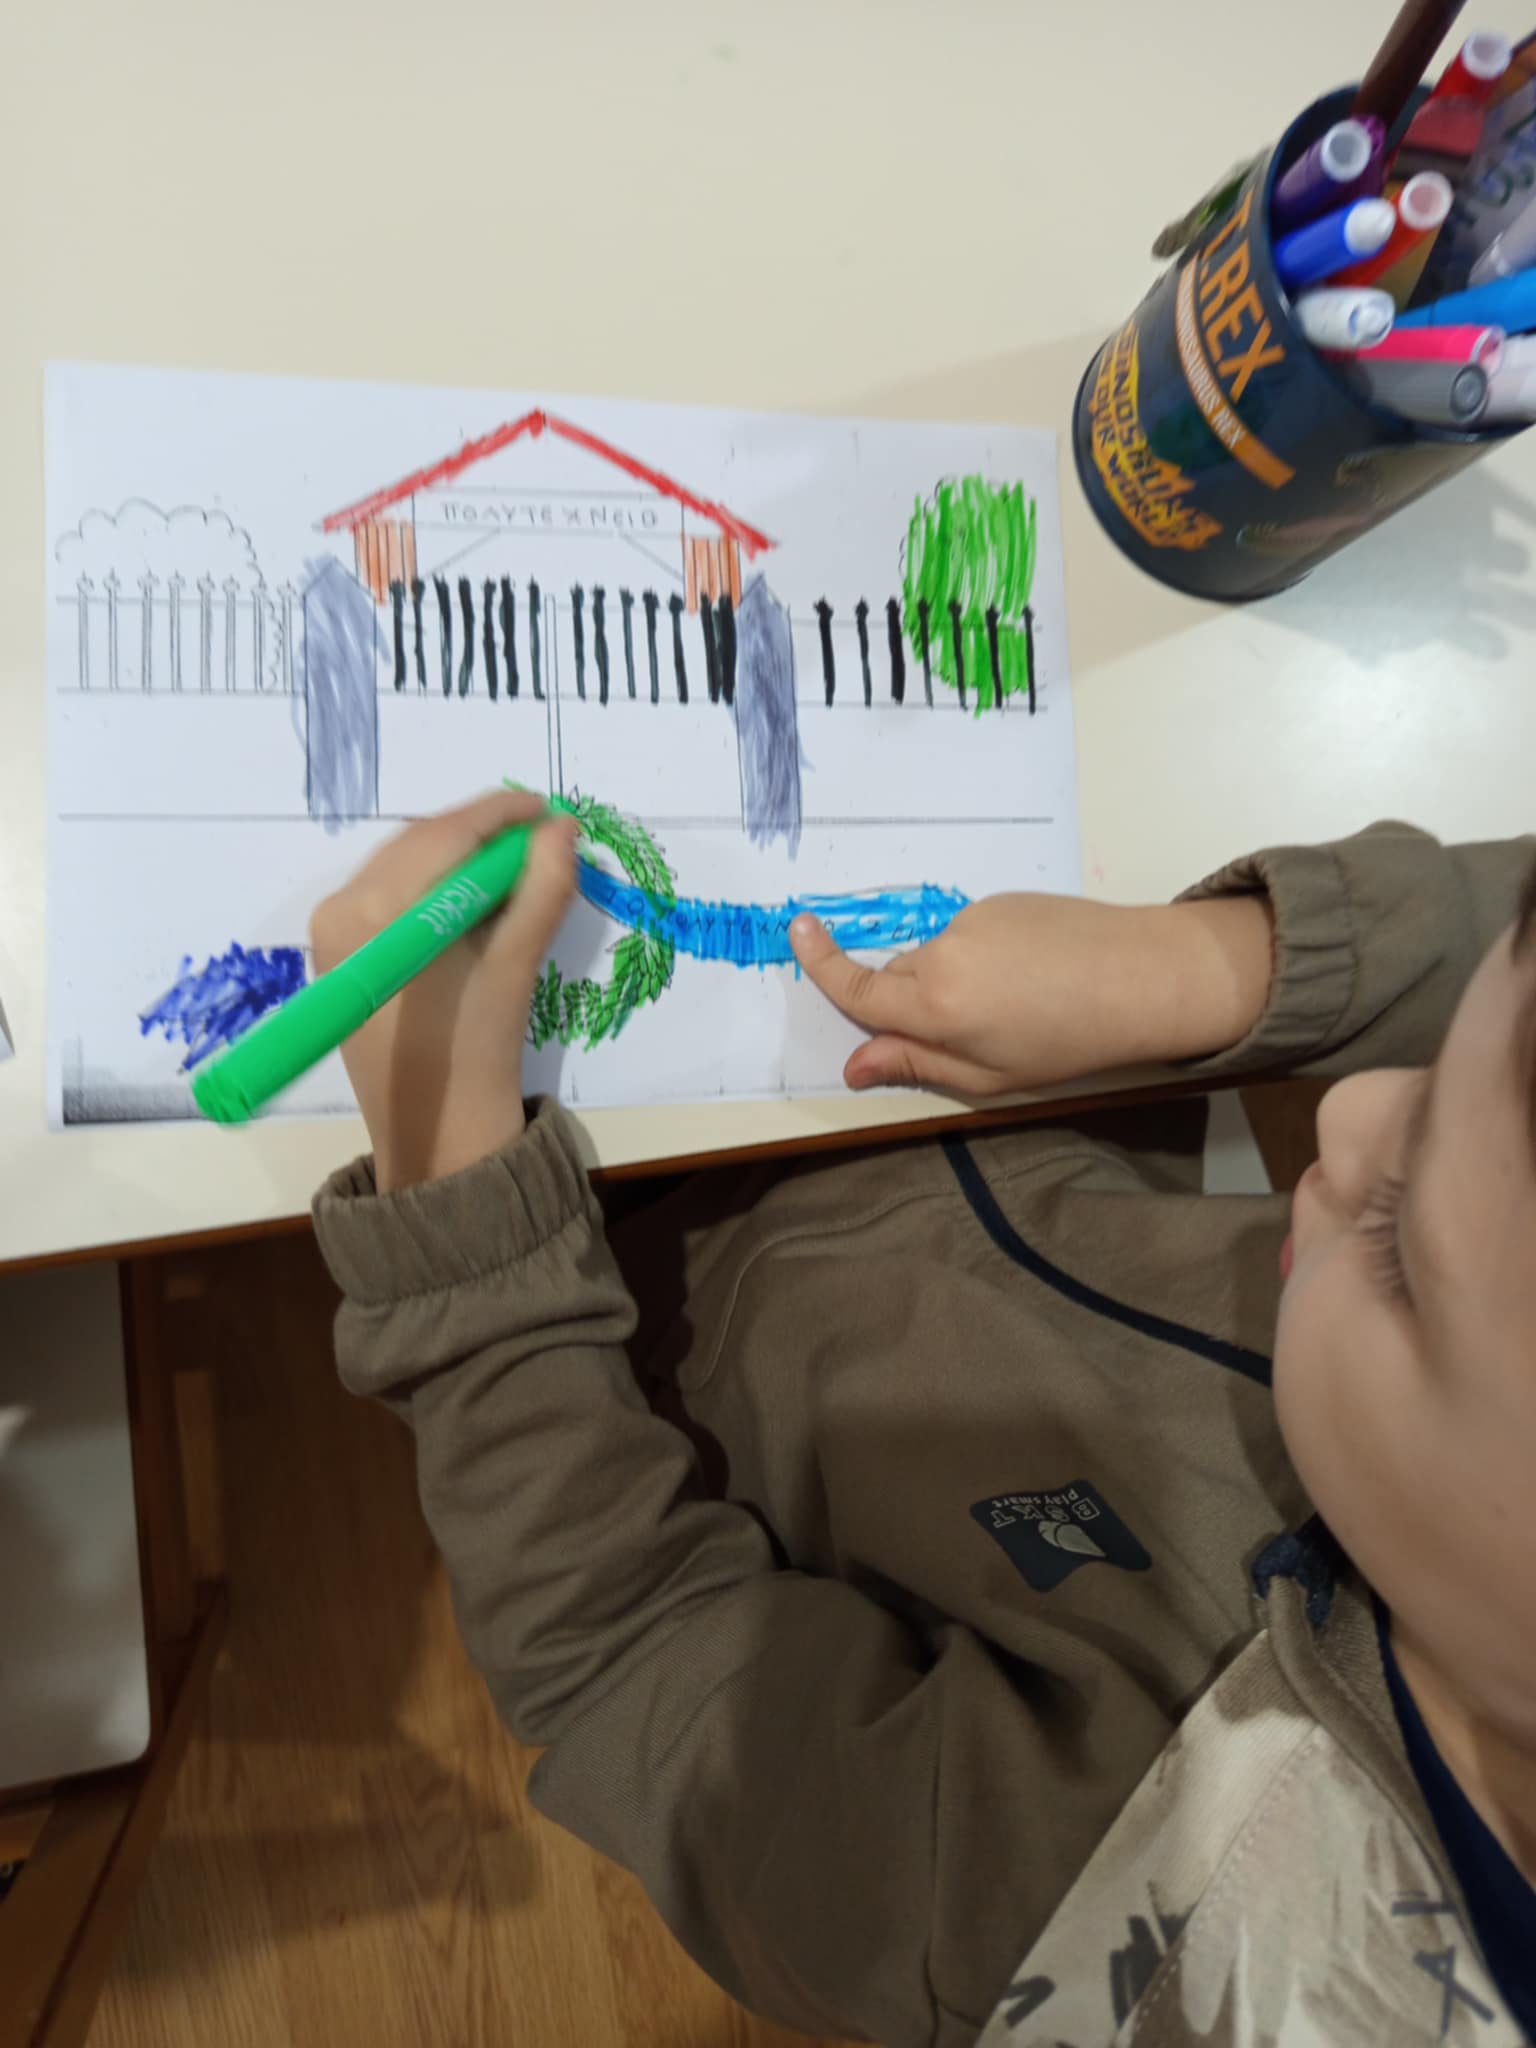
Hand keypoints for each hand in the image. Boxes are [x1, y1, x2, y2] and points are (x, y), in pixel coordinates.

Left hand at [311, 791, 577, 1189]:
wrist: (436, 1135)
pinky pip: (396, 894)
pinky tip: (481, 897)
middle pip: (420, 844)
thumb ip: (541, 890)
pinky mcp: (345, 953)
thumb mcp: (514, 965)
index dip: (500, 815)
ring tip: (521, 867)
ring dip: (464, 857)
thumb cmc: (473, 1054)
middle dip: (484, 834)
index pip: (442, 836)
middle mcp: (339, 910)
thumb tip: (562, 830)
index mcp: (372, 913)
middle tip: (544, 838)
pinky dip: (440, 885)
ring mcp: (335, 933)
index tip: (549, 808)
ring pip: (408, 865)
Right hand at [789, 892, 1274, 1093]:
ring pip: (935, 956)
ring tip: (1017, 1005)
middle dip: (910, 1003)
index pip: (857, 989)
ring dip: (954, 981)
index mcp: (934, 1006)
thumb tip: (854, 1067)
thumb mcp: (989, 1076)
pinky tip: (1031, 975)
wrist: (1143, 976)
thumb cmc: (1069, 1043)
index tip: (798, 931)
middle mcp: (942, 953)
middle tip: (968, 1032)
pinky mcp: (999, 901)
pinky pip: (969, 934)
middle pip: (895, 977)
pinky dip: (982, 957)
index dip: (821, 965)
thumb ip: (916, 1065)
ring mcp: (971, 920)